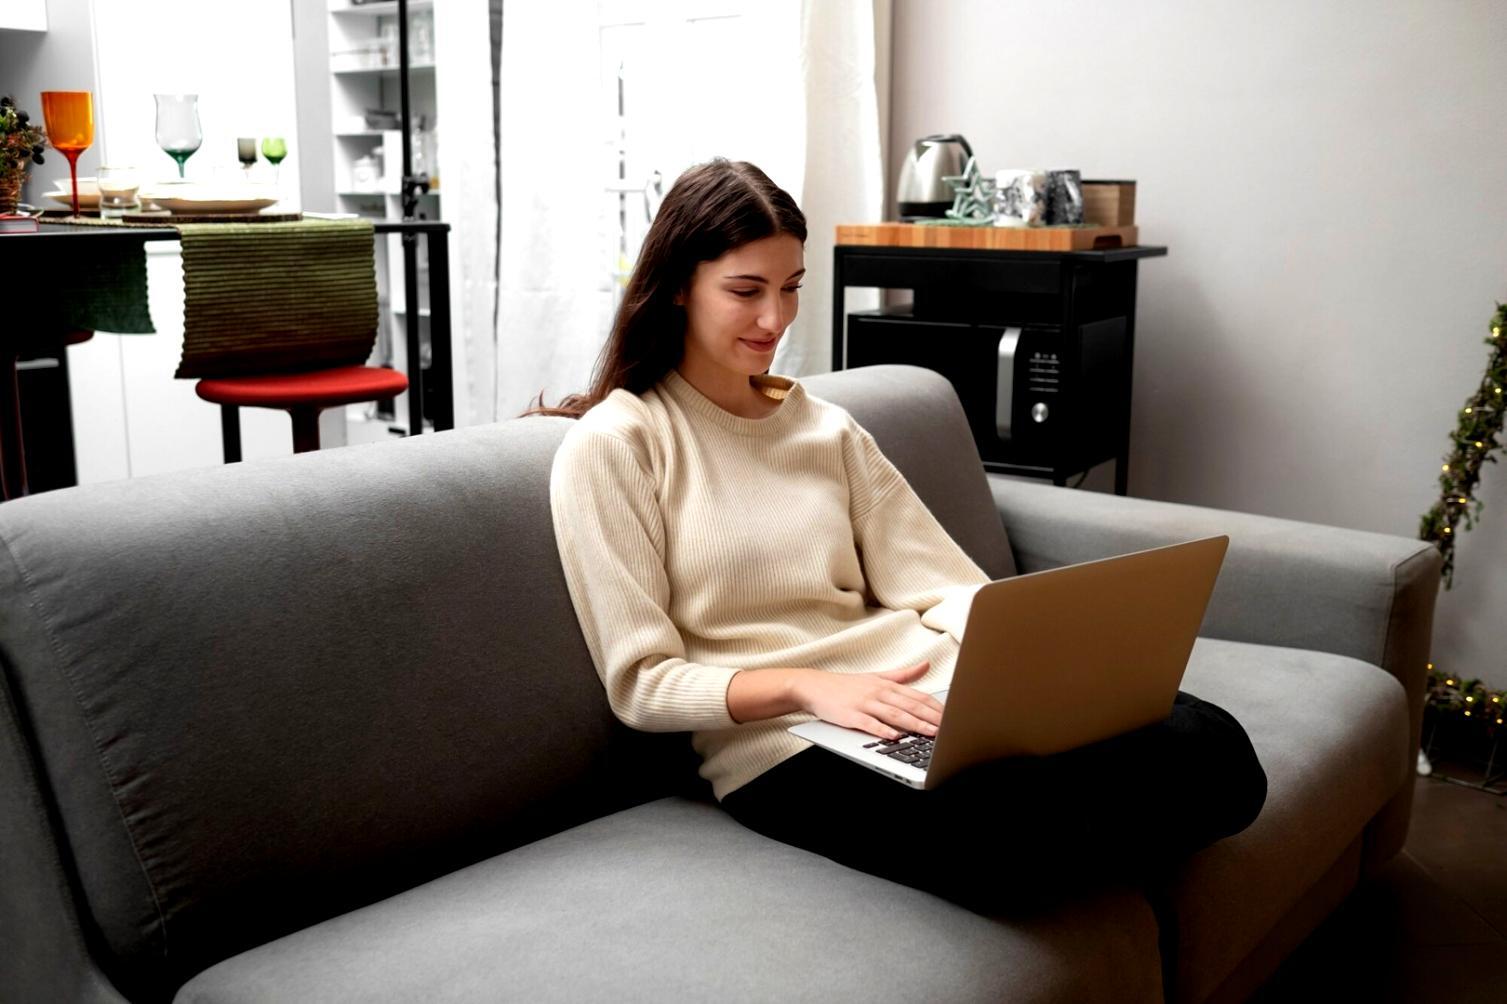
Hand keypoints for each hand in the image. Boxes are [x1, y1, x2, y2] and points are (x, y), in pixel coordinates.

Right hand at [793, 661, 942, 740]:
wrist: (814, 686)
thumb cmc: (847, 685)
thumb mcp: (877, 676)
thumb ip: (904, 674)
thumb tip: (926, 664)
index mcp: (887, 684)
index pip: (917, 696)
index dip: (935, 707)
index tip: (952, 716)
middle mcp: (879, 692)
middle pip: (910, 706)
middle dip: (931, 717)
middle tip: (948, 728)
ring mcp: (865, 703)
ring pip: (894, 715)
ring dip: (914, 724)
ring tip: (930, 733)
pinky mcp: (851, 715)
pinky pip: (870, 723)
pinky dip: (883, 730)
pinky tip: (895, 736)